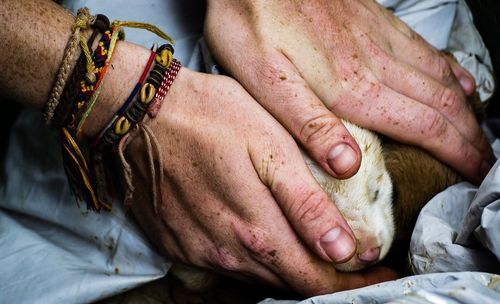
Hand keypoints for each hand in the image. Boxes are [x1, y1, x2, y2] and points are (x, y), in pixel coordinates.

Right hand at [125, 68, 396, 294]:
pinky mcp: (178, 243)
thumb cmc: (211, 117)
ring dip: (288, 271)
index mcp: (257, 230)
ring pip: (257, 277)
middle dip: (325, 280)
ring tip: (311, 254)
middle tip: (354, 267)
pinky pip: (224, 265)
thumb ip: (306, 203)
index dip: (355, 284)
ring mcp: (199, 251)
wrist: (140, 113)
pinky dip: (250, 261)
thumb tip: (344, 250)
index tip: (382, 279)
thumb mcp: (270, 146)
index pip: (316, 278)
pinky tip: (258, 241)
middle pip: (288, 283)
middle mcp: (227, 252)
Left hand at [204, 0, 493, 183]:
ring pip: (439, 77)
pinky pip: (425, 48)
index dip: (456, 154)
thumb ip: (309, 125)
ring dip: (464, 109)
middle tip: (483, 161)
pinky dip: (450, 70)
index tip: (474, 173)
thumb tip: (348, 166)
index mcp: (352, 87)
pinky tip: (459, 80)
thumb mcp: (266, 83)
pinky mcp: (374, 20)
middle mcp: (376, 62)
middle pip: (441, 105)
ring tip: (476, 132)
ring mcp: (378, 37)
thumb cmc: (252, 24)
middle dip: (469, 137)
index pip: (423, 127)